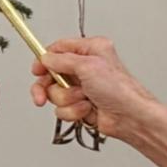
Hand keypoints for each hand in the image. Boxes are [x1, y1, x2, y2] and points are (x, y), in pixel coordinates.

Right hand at [31, 36, 166, 166]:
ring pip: (55, 94)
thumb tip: (46, 58)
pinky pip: (62, 109)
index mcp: (90, 50)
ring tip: (84, 99)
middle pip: (51, 74)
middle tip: (41, 96)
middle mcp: (85, 67)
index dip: (44, 59)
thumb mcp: (88, 66)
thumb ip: (62, 60)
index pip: (58, 49)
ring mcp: (81, 87)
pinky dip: (73, 111)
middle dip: (48, 87)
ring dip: (67, 100)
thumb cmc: (120, 90)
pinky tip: (87, 109)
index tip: (36, 70)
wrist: (130, 117)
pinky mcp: (79, 105)